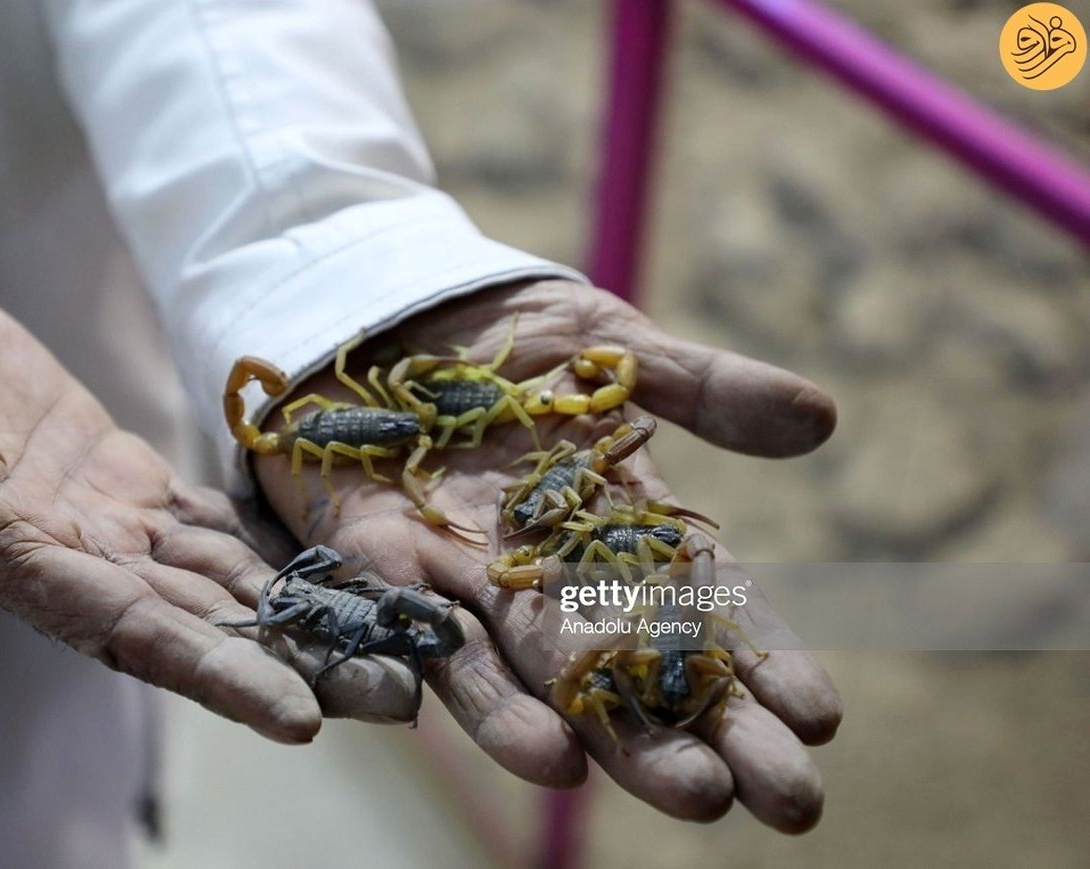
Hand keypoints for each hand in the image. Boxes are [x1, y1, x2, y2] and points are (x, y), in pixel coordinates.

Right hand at [0, 256, 418, 741]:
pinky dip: (273, 543)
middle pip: (202, 622)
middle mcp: (72, 557)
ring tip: (394, 639)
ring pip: (221, 578)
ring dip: (305, 611)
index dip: (213, 672)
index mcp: (12, 556)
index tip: (299, 718)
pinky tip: (337, 559)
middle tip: (395, 695)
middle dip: (296, 659)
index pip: (128, 630)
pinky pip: (210, 520)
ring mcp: (104, 521)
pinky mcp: (123, 477)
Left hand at [253, 279, 841, 831]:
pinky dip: (491, 703)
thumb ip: (706, 387)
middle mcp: (552, 569)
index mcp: (617, 520)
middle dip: (713, 731)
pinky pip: (440, 646)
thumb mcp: (614, 346)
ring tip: (694, 796)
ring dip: (620, 739)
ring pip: (553, 674)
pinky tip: (548, 758)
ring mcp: (473, 578)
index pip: (701, 602)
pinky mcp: (389, 569)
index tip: (823, 716)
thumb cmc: (506, 334)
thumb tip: (824, 419)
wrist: (384, 310)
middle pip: (640, 661)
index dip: (761, 655)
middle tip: (794, 803)